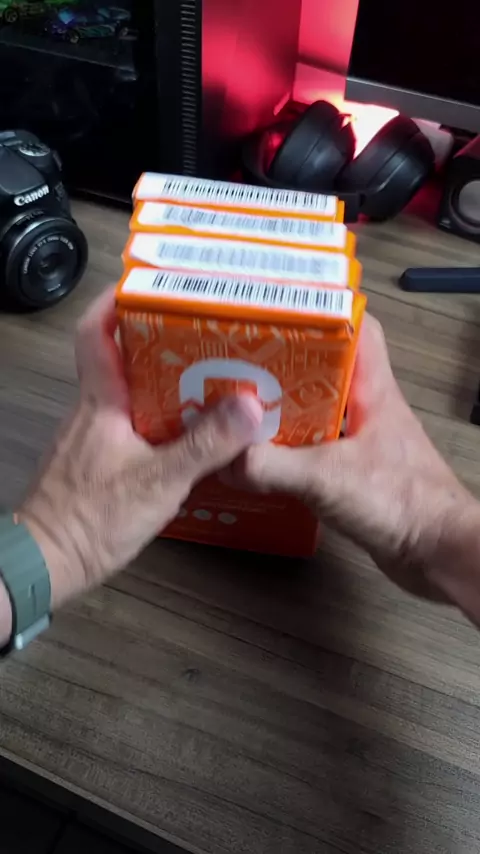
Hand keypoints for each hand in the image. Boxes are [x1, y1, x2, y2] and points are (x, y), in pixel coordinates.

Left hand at [17, 288, 261, 611]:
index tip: (150, 286)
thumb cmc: (90, 519)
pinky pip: (132, 425)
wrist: (47, 563)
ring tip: (211, 380)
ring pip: (131, 394)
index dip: (116, 302)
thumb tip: (248, 404)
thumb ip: (204, 443)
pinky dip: (161, 419)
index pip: (95, 332)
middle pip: (123, 358)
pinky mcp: (98, 462)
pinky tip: (190, 434)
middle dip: (163, 342)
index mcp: (101, 401)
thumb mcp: (159, 481)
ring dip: (167, 383)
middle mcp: (94, 411)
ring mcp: (93, 437)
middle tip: (206, 335)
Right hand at [231, 314, 478, 610]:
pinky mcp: (353, 472)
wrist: (436, 550)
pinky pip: (312, 450)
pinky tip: (260, 461)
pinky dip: (287, 452)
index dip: (318, 315)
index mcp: (372, 390)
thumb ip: (272, 465)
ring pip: (314, 411)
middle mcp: (367, 409)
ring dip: (281, 413)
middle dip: (283, 367)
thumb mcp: (328, 477)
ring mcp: (360, 440)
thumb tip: (227, 458)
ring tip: (242, 412)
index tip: (278, 317)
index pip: (353, 329)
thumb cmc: (408, 504)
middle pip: (321, 369)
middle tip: (244, 367)